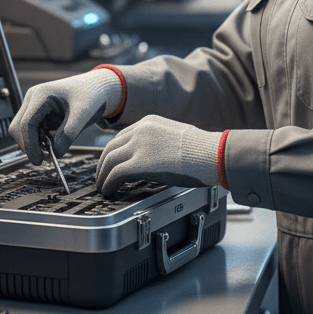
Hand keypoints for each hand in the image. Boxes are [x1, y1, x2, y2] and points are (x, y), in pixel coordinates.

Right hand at [9, 67, 122, 163]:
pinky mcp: (38, 114)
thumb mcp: (83, 114)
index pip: (26, 123)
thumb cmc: (91, 95)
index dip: (29, 144)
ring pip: (23, 131)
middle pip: (18, 128)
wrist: (96, 87)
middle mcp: (33, 99)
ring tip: (54, 146)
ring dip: (34, 143)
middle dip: (29, 145)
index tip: (39, 160)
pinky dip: (40, 140)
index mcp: (41, 94)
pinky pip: (32, 131)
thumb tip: (56, 154)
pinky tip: (55, 140)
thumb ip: (69, 134)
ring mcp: (34, 106)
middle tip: (45, 157)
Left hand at [95, 115, 221, 195]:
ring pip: (109, 160)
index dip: (113, 153)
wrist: (211, 154)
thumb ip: (159, 143)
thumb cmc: (201, 150)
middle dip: (103, 165)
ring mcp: (139, 145)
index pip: (121, 137)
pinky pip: (115, 174)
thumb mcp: (175, 137)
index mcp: (149, 122)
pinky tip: (109, 191)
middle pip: (110, 148)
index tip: (110, 164)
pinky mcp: (139, 163)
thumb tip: (153, 158)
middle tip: (101, 177)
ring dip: (103, 176)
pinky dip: (108, 184)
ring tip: (103, 187)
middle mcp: (140, 130)